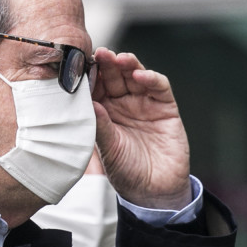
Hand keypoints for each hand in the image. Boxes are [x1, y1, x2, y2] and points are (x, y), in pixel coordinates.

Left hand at [91, 48, 191, 209]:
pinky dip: (150, 78)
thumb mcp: (108, 149)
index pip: (96, 86)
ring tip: (117, 59)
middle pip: (114, 76)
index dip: (90, 75)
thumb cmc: (126, 171)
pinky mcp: (165, 107)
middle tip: (99, 54)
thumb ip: (99, 126)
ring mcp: (144, 103)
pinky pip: (158, 86)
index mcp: (104, 112)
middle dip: (107, 64)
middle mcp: (123, 104)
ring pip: (135, 75)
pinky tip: (139, 75)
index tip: (81, 65)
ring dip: (127, 65)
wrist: (154, 192)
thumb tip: (87, 103)